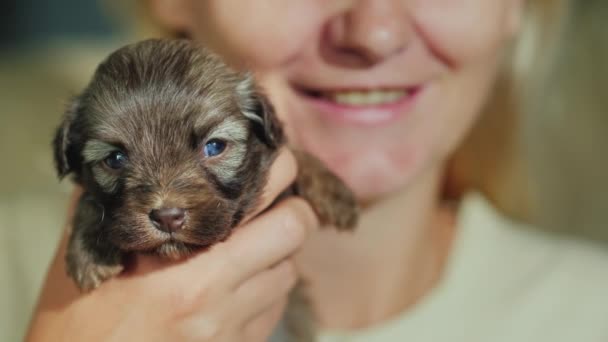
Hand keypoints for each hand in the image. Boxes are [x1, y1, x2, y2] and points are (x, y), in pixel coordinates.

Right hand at [26, 148, 318, 341]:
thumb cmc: (76, 322)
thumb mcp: (89, 255)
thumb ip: (112, 203)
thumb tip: (131, 160)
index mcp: (188, 271)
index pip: (264, 205)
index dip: (280, 172)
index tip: (276, 160)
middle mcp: (219, 300)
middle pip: (294, 234)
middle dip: (292, 210)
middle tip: (274, 202)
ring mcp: (231, 332)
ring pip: (288, 273)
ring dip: (277, 254)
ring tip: (251, 245)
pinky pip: (273, 310)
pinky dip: (265, 289)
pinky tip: (239, 284)